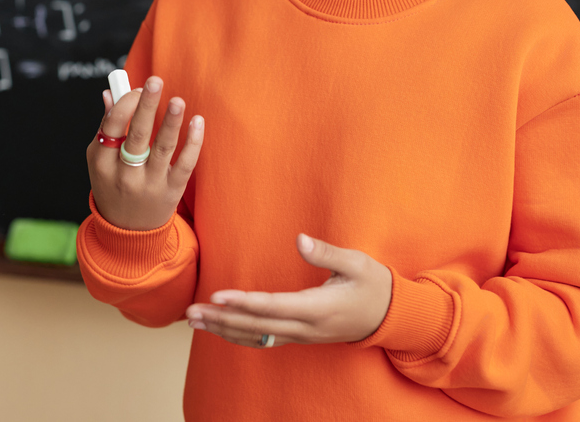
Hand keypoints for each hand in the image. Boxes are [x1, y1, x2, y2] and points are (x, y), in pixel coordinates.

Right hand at [86, 75, 203, 230]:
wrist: (127, 233)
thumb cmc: (113, 186)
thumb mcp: (100, 162)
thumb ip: (106, 127)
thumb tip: (110, 93)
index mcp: (102, 163)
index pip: (112, 127)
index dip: (125, 104)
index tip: (138, 89)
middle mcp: (125, 175)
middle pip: (137, 135)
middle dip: (146, 106)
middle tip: (155, 81)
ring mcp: (150, 184)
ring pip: (162, 148)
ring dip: (171, 122)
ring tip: (178, 100)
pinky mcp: (172, 191)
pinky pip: (185, 164)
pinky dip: (193, 142)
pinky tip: (197, 121)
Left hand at [184, 234, 392, 347]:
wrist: (389, 317)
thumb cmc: (373, 285)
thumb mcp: (357, 263)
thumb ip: (328, 253)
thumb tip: (301, 240)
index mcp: (317, 308)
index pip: (272, 306)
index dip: (243, 303)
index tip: (217, 296)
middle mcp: (305, 327)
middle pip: (256, 326)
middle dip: (221, 319)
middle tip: (190, 312)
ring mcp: (301, 335)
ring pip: (256, 336)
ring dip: (223, 329)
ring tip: (194, 321)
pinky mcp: (299, 336)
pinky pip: (263, 339)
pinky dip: (238, 335)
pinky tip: (220, 329)